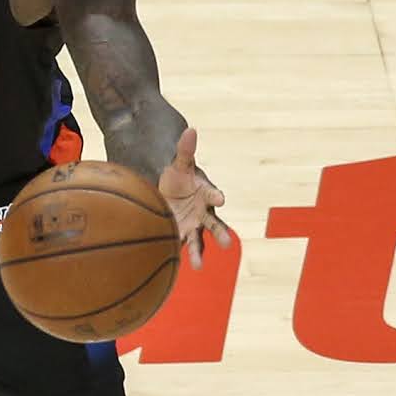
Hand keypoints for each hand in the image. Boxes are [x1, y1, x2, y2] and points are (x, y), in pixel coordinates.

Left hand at [157, 126, 232, 270]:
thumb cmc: (178, 177)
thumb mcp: (180, 164)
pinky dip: (178, 255)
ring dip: (198, 253)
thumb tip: (190, 129)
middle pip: (215, 224)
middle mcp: (203, 212)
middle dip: (220, 234)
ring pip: (199, 241)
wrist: (168, 191)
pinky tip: (174, 266)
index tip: (220, 199)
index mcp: (205, 193)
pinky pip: (180, 245)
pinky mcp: (180, 234)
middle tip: (227, 243)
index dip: (217, 196)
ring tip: (198, 266)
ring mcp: (193, 225)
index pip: (214, 194)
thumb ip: (185, 150)